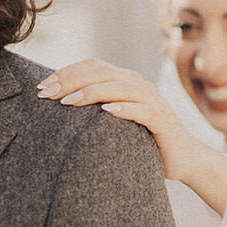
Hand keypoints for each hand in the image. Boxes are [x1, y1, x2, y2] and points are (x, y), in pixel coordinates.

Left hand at [37, 61, 226, 210]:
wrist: (184, 159)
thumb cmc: (143, 141)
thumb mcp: (115, 122)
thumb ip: (95, 110)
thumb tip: (58, 106)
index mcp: (126, 80)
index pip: (93, 66)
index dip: (66, 72)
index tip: (42, 87)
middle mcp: (140, 85)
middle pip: (102, 72)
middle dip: (71, 81)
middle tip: (47, 94)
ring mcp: (153, 101)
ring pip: (120, 87)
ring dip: (92, 92)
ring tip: (68, 102)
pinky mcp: (164, 120)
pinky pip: (143, 110)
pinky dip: (124, 109)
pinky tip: (106, 112)